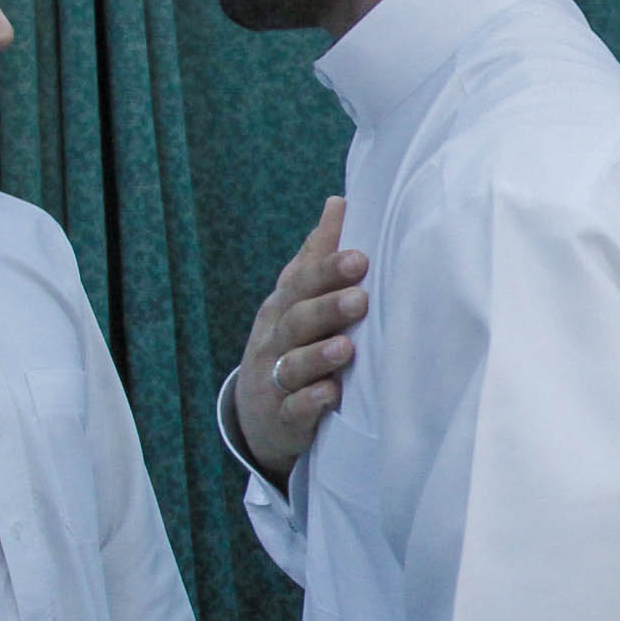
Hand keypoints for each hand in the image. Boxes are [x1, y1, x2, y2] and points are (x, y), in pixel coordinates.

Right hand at [238, 197, 367, 488]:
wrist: (260, 413)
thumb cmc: (291, 343)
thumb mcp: (297, 299)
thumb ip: (318, 255)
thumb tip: (340, 202)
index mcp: (283, 308)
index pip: (301, 284)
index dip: (327, 270)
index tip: (360, 258)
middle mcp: (274, 341)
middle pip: (297, 321)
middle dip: (327, 308)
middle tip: (360, 298)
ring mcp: (275, 380)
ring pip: (293, 366)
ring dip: (319, 356)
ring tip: (346, 348)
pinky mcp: (282, 418)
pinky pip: (294, 410)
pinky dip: (310, 403)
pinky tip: (330, 395)